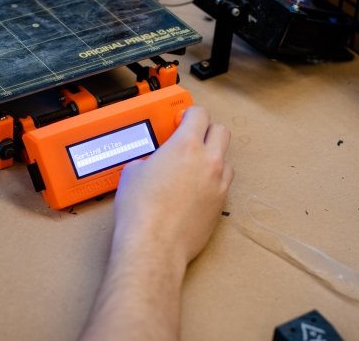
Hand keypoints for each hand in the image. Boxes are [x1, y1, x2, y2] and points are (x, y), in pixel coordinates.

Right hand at [113, 106, 232, 264]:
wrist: (154, 244)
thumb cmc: (141, 211)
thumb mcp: (133, 173)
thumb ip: (148, 160)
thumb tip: (149, 165)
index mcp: (186, 146)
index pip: (198, 114)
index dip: (189, 113)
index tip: (182, 118)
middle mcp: (208, 162)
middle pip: (220, 131)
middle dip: (206, 130)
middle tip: (191, 137)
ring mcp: (218, 184)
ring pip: (225, 159)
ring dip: (212, 157)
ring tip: (193, 166)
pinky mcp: (220, 206)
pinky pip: (223, 184)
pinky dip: (213, 182)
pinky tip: (196, 189)